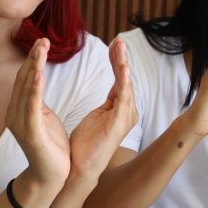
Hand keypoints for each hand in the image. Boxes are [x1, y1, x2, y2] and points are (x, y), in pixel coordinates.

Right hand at [6, 39, 70, 185]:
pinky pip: (32, 107)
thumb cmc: (51, 146)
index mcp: (21, 109)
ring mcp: (22, 123)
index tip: (42, 42)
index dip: (32, 60)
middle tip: (42, 40)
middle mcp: (16, 114)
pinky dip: (35, 90)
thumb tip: (36, 81)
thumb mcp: (45, 118)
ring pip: (27, 90)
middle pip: (24, 80)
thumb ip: (38, 101)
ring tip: (41, 50)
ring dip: (34, 68)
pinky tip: (39, 74)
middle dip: (33, 59)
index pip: (26, 79)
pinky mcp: (31, 133)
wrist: (51, 176)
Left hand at [67, 37, 139, 181]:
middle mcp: (127, 111)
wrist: (79, 168)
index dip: (118, 60)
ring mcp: (125, 117)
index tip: (115, 43)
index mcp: (120, 108)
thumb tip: (111, 89)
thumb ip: (106, 103)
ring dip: (123, 64)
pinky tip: (123, 69)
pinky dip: (124, 82)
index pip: (121, 78)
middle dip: (122, 57)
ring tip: (120, 47)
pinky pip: (123, 98)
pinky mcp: (119, 123)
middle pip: (126, 77)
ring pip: (126, 84)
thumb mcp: (97, 117)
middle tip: (119, 39)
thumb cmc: (86, 145)